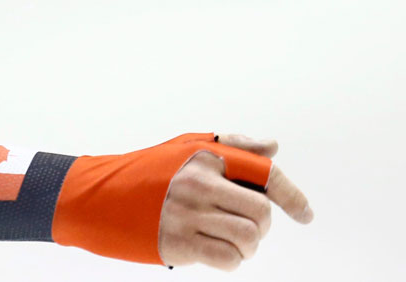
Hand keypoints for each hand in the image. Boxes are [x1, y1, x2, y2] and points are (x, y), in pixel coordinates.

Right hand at [158, 133, 313, 270]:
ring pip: (248, 237)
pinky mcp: (179, 243)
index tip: (305, 215)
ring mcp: (188, 215)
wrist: (99, 197)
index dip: (292, 196)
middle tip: (247, 227)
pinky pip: (227, 258)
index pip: (263, 174)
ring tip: (232, 241)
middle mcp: (199, 184)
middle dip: (263, 226)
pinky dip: (232, 260)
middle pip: (261, 213)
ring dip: (248, 246)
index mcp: (205, 158)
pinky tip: (217, 252)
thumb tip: (273, 147)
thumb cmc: (148, 172)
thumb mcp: (185, 148)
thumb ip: (233, 146)